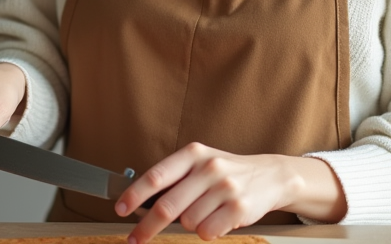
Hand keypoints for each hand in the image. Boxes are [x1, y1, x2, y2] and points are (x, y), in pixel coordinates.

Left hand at [113, 143, 306, 243]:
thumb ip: (174, 178)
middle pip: (167, 206)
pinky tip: (218, 219)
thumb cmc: (227, 172)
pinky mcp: (238, 208)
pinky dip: (208, 231)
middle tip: (135, 238)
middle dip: (147, 227)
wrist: (270, 175)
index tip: (120, 209)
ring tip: (206, 212)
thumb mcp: (200, 163)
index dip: (134, 195)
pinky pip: (207, 231)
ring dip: (191, 224)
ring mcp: (225, 188)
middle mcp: (209, 168)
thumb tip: (140, 202)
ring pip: (188, 222)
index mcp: (193, 154)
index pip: (156, 176)